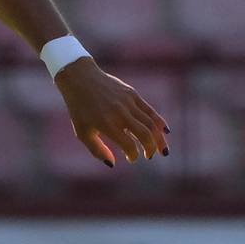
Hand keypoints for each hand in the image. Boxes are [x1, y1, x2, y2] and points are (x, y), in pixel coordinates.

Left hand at [54, 58, 168, 166]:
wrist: (80, 79)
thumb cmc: (79, 109)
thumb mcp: (82, 132)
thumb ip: (97, 150)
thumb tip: (112, 164)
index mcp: (105, 124)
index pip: (128, 144)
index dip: (133, 155)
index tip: (132, 159)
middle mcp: (119, 113)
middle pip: (144, 134)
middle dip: (150, 148)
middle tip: (149, 156)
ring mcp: (128, 103)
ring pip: (151, 123)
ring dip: (159, 138)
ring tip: (163, 150)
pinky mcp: (133, 94)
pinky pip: (150, 111)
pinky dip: (159, 122)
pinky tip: (165, 132)